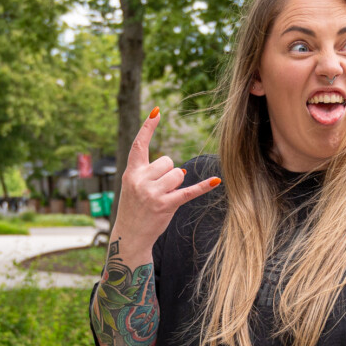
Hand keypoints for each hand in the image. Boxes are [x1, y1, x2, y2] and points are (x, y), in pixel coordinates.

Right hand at [113, 108, 219, 249]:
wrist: (129, 235)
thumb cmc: (134, 209)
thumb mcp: (134, 186)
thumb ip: (150, 174)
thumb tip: (181, 172)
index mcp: (131, 172)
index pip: (139, 144)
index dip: (148, 127)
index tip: (157, 111)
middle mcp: (140, 180)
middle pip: (167, 161)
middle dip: (168, 174)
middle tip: (157, 190)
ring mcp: (152, 193)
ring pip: (178, 174)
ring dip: (175, 185)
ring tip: (163, 198)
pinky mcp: (165, 205)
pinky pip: (188, 192)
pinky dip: (203, 187)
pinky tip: (215, 181)